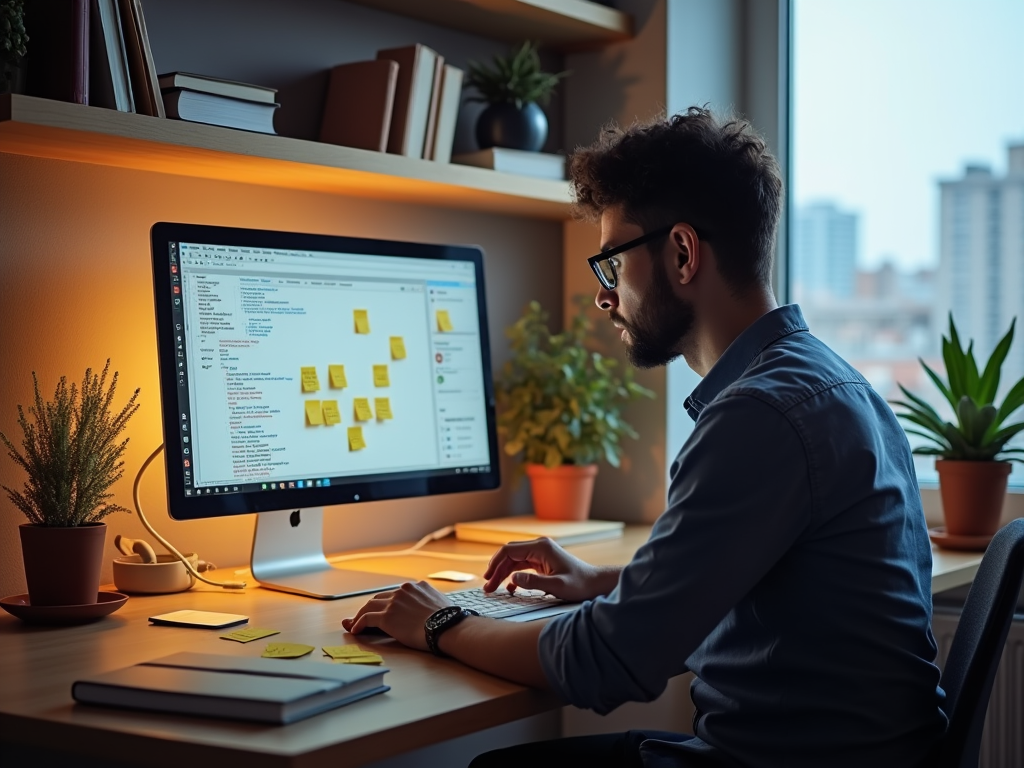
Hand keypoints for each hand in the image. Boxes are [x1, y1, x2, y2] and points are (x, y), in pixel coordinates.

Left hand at [342, 581, 452, 650]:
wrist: (446, 626)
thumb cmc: (448, 620)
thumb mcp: (440, 603)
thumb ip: (429, 602)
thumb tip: (429, 611)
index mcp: (417, 586)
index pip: (396, 593)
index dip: (386, 603)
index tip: (382, 610)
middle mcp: (403, 590)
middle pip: (381, 597)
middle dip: (370, 607)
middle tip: (362, 616)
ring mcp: (394, 602)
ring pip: (370, 606)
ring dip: (361, 614)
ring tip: (355, 624)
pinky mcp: (387, 616)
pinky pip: (367, 618)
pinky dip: (359, 623)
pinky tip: (356, 630)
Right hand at [482, 537, 619, 601]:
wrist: (595, 583)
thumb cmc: (580, 584)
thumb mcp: (557, 586)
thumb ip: (534, 582)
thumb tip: (513, 578)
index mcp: (541, 547)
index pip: (509, 551)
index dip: (495, 564)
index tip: (487, 579)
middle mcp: (539, 546)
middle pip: (509, 554)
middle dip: (496, 570)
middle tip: (488, 587)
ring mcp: (540, 553)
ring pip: (514, 560)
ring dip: (503, 573)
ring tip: (493, 588)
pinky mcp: (542, 561)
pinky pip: (522, 565)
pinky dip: (513, 575)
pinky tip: (510, 588)